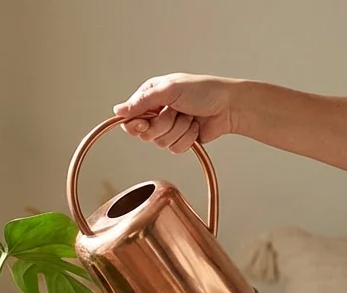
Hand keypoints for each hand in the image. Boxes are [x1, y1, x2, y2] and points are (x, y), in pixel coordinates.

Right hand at [112, 74, 240, 153]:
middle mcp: (157, 112)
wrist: (229, 106)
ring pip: (160, 142)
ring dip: (178, 130)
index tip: (145, 123)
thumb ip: (142, 101)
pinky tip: (195, 127)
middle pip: (144, 133)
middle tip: (175, 112)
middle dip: (163, 125)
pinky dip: (187, 138)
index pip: (130, 118)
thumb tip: (117, 110)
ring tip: (189, 117)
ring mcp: (169, 127)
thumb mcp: (170, 89)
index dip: (135, 124)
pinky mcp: (180, 140)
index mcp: (151, 96)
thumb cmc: (205, 91)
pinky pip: (174, 149)